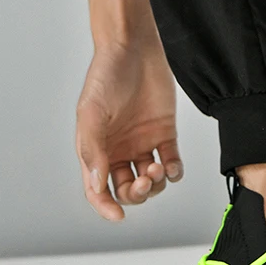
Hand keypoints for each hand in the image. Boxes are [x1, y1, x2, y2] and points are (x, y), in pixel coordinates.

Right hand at [76, 40, 182, 220]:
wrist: (133, 48)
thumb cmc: (106, 76)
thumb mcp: (91, 113)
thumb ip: (93, 149)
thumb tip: (96, 184)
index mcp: (97, 149)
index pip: (98, 189)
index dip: (105, 206)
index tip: (117, 216)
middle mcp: (119, 150)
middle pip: (127, 189)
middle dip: (136, 194)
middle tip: (144, 181)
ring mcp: (143, 143)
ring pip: (151, 181)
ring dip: (156, 184)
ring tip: (158, 169)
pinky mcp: (165, 134)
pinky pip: (172, 163)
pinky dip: (174, 172)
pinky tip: (172, 167)